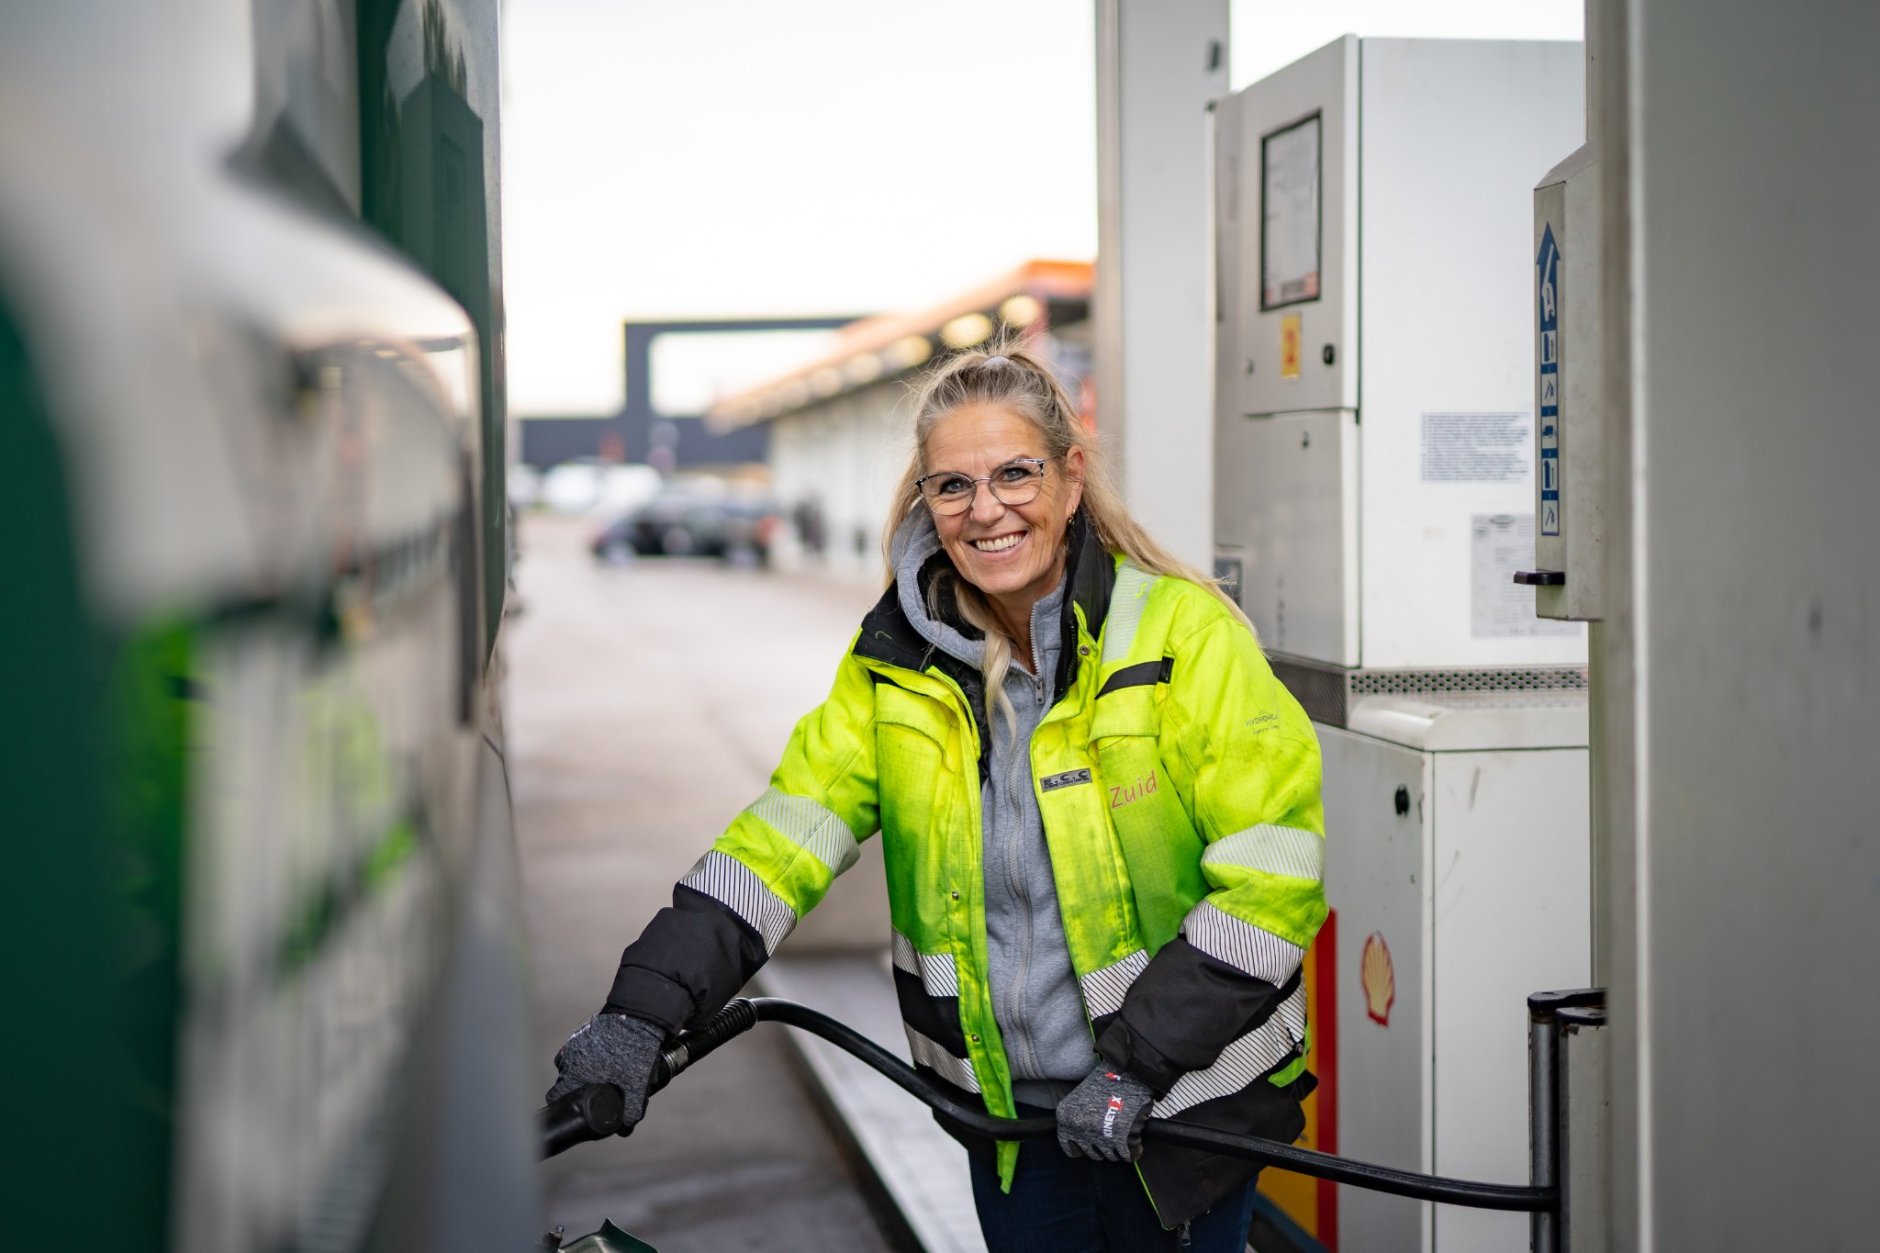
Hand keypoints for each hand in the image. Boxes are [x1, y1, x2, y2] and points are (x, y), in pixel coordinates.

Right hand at [546, 1012, 666, 1133]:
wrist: (639, 1018)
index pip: (556, 1097)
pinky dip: (584, 1059)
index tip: (574, 1108)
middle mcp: (569, 1058)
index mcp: (576, 1073)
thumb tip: (624, 1130)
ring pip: (569, 1067)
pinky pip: (575, 1053)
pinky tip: (601, 1060)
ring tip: (600, 1074)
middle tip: (593, 1091)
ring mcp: (572, 1044)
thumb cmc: (635, 1052)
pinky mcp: (579, 1033)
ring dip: (579, 1073)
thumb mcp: (636, 1086)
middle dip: (575, 1090)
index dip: (563, 1106)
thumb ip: (630, 1111)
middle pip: (563, 1083)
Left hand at [1055, 1065, 1156, 1160]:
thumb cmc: (1108, 1078)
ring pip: (1111, 1156)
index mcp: (1066, 1117)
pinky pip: (1129, 1154)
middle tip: (1112, 1132)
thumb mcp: (1083, 1095)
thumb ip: (1079, 1117)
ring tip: (1124, 1131)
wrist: (1130, 1068)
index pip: (1070, 1147)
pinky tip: (1135, 1138)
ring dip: (1119, 1148)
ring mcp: (1101, 1135)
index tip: (1092, 1143)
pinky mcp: (1124, 1139)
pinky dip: (1134, 1148)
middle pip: (1093, 1154)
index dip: (1083, 1146)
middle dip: (1104, 1146)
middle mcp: (1080, 1129)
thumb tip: (1084, 1136)